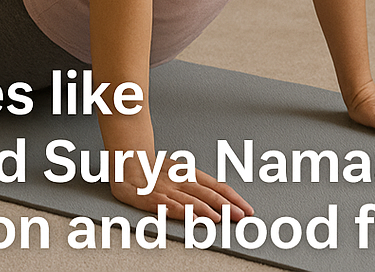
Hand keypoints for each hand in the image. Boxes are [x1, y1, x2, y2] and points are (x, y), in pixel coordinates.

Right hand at [110, 156, 253, 220]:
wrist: (126, 156)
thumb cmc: (155, 167)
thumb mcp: (179, 170)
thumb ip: (198, 184)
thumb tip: (223, 198)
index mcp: (188, 173)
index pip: (216, 186)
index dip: (232, 198)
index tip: (248, 210)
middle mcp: (179, 180)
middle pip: (205, 193)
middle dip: (224, 206)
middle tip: (240, 217)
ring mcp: (164, 188)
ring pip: (187, 199)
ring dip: (204, 209)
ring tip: (218, 219)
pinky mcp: (148, 197)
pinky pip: (164, 204)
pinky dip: (178, 210)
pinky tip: (188, 217)